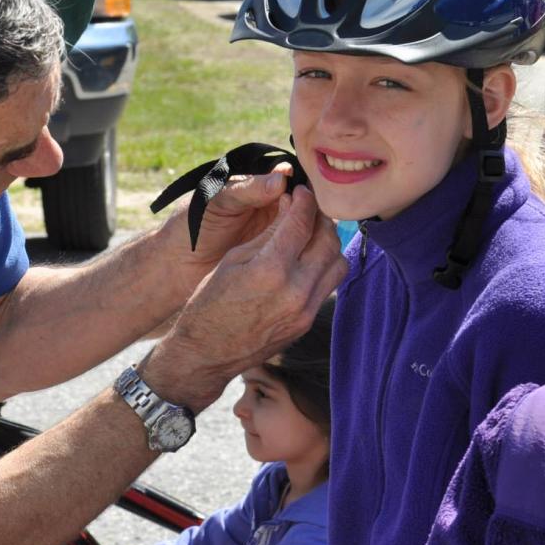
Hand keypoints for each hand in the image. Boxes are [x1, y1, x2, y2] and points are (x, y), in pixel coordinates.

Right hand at [146, 185, 346, 411]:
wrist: (206, 353)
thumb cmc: (210, 301)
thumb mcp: (234, 259)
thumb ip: (269, 233)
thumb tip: (292, 205)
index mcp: (270, 270)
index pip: (302, 222)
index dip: (306, 200)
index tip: (303, 191)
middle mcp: (295, 291)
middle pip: (328, 240)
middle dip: (321, 218)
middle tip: (309, 209)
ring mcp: (305, 310)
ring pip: (338, 263)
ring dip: (329, 243)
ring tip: (312, 234)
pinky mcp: (307, 322)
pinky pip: (329, 285)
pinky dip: (325, 266)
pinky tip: (308, 259)